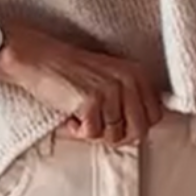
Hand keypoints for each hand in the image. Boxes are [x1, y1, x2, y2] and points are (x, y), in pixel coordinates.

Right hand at [0, 25, 162, 144]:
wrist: (40, 59)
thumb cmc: (74, 75)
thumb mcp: (112, 81)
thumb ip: (131, 101)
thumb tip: (142, 133)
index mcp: (138, 74)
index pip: (155, 117)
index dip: (134, 127)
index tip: (116, 122)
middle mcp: (129, 80)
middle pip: (139, 131)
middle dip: (118, 136)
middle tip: (98, 124)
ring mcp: (111, 91)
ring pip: (114, 137)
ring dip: (94, 132)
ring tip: (82, 114)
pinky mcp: (91, 101)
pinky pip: (92, 135)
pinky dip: (77, 131)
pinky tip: (70, 114)